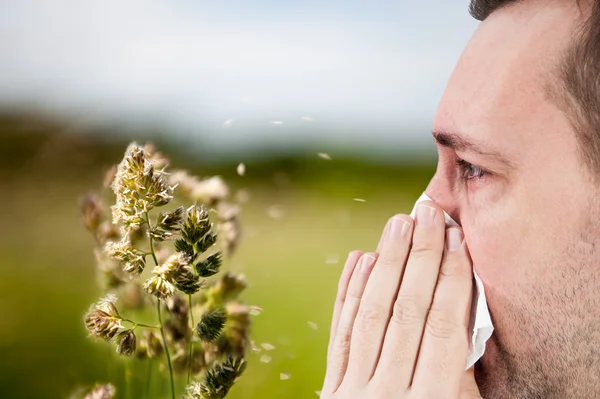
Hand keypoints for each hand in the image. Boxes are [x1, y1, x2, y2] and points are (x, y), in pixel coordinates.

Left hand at [321, 201, 481, 398]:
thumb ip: (460, 374)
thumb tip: (461, 305)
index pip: (444, 327)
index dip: (452, 278)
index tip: (457, 238)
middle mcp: (389, 395)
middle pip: (407, 311)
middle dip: (420, 257)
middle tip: (427, 213)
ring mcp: (354, 392)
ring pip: (371, 314)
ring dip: (386, 264)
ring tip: (398, 224)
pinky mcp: (332, 390)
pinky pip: (341, 334)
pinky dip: (349, 294)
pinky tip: (360, 259)